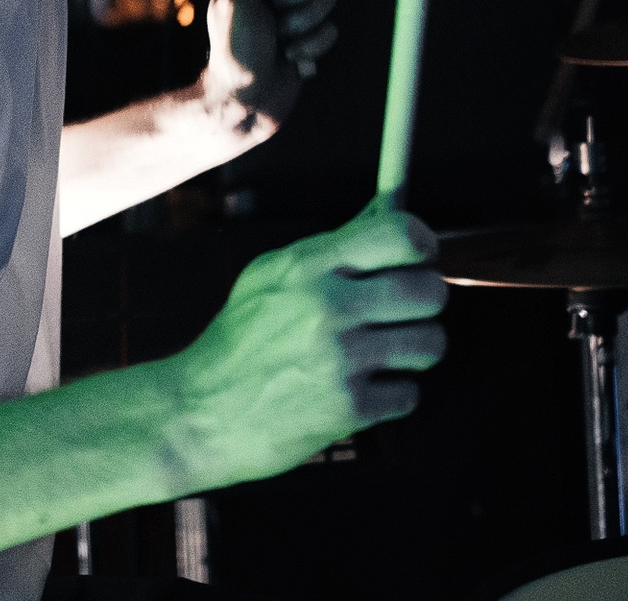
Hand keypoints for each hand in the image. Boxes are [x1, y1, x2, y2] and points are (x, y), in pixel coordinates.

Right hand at [162, 194, 445, 488]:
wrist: (197, 414)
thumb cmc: (238, 342)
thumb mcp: (269, 278)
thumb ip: (331, 247)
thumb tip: (385, 212)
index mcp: (308, 266)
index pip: (400, 235)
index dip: (423, 245)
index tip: (420, 257)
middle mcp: (328, 307)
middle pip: (429, 290)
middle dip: (424, 304)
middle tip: (403, 313)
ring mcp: (341, 359)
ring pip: (431, 343)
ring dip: (413, 352)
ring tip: (380, 355)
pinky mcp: (349, 409)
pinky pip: (410, 394)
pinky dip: (390, 396)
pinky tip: (358, 391)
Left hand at [202, 0, 338, 128]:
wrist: (245, 105)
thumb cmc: (235, 52)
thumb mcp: (240, 1)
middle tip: (279, 11)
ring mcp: (296, 15)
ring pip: (329, 0)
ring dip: (306, 27)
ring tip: (283, 46)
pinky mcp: (311, 39)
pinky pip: (332, 30)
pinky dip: (312, 48)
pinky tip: (291, 63)